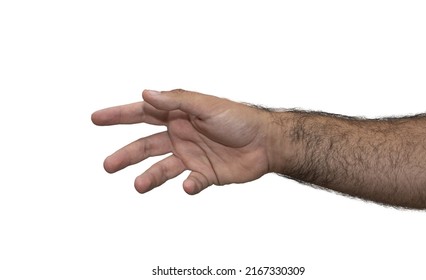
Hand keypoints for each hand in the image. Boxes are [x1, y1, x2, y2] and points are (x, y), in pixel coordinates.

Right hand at [91, 89, 272, 193]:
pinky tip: (191, 185)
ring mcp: (192, 156)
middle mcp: (181, 136)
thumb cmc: (239, 118)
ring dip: (150, 177)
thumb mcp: (206, 106)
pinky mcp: (206, 174)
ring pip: (163, 168)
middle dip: (126, 155)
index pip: (142, 114)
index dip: (118, 116)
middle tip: (107, 165)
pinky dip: (190, 186)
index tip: (96, 119)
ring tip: (138, 186)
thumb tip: (145, 94)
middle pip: (146, 146)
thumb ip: (176, 101)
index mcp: (178, 116)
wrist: (267, 143)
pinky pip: (192, 183)